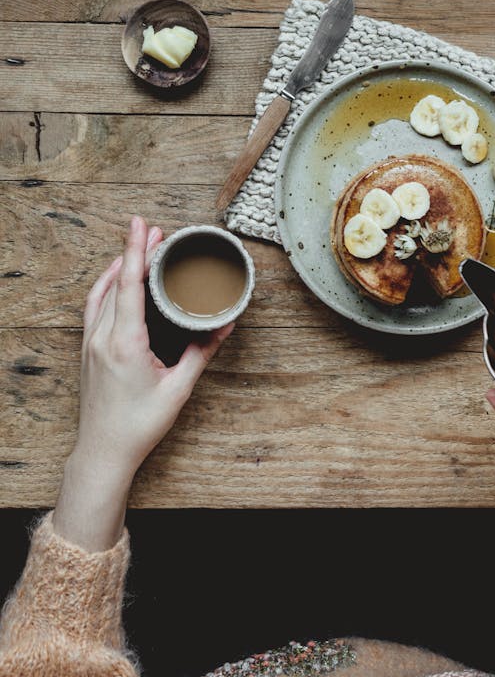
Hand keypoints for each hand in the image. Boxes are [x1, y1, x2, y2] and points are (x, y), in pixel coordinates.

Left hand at [54, 216, 234, 549]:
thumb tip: (224, 324)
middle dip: (134, 253)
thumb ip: (202, 352)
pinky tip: (116, 280)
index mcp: (125, 343)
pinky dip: (106, 286)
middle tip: (155, 232)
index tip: (142, 226)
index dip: (135, 251)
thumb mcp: (179, 388)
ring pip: (101, 292)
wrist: (104, 451)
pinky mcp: (88, 350)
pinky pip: (94, 307)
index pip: (128, 285)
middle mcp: (102, 338)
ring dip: (119, 266)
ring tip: (139, 248)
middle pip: (115, 282)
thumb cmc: (140, 424)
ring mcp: (91, 343)